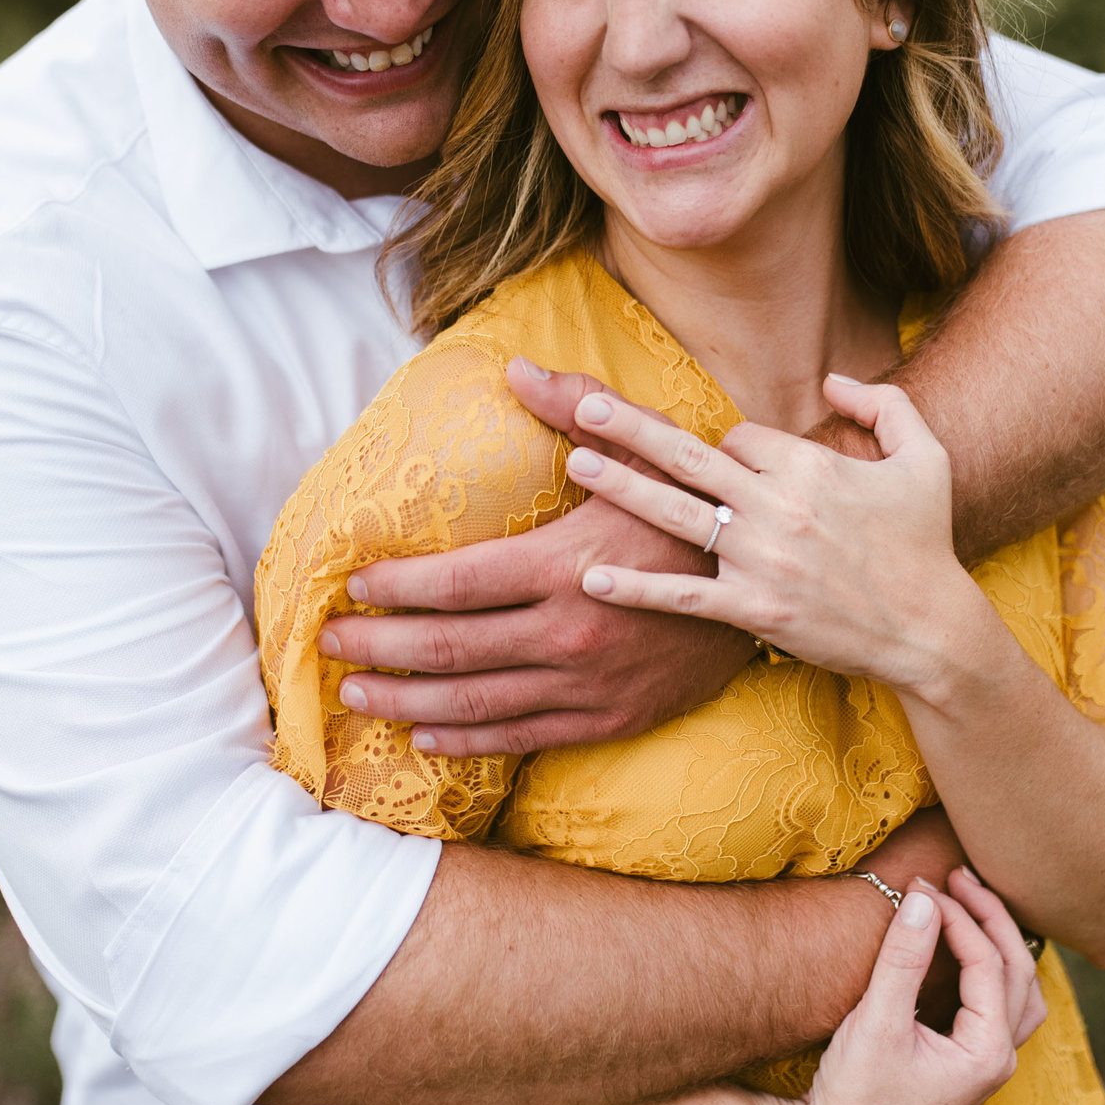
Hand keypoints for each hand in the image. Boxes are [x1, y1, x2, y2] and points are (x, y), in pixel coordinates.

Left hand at [320, 365, 753, 756]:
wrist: (775, 587)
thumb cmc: (697, 509)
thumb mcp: (647, 447)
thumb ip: (577, 405)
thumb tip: (514, 366)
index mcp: (567, 564)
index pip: (455, 582)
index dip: (395, 587)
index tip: (352, 585)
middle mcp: (570, 631)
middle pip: (450, 647)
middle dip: (380, 647)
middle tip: (328, 644)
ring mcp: (588, 683)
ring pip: (476, 700)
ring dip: (406, 700)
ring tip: (355, 694)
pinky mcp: (609, 717)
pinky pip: (523, 734)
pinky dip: (468, 738)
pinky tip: (427, 733)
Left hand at [559, 376, 999, 697]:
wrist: (933, 631)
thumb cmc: (927, 543)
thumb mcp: (925, 457)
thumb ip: (884, 404)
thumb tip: (833, 380)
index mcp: (811, 466)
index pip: (740, 437)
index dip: (727, 445)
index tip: (729, 463)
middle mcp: (779, 507)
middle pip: (690, 457)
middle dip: (632, 428)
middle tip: (584, 408)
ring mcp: (762, 560)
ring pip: (676, 513)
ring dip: (621, 486)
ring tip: (578, 464)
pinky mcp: (754, 610)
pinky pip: (682, 594)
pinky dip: (636, 588)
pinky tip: (592, 578)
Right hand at [786, 867, 1044, 1104]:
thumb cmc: (854, 1094)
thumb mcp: (877, 1021)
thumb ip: (904, 959)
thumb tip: (923, 898)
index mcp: (987, 1054)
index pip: (989, 963)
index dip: (959, 916)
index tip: (923, 884)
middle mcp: (997, 1063)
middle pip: (1019, 973)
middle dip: (990, 919)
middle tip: (959, 876)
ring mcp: (983, 1070)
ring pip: (1019, 996)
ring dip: (1002, 946)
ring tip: (973, 907)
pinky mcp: (963, 1070)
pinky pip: (999, 1011)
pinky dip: (992, 974)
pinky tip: (965, 955)